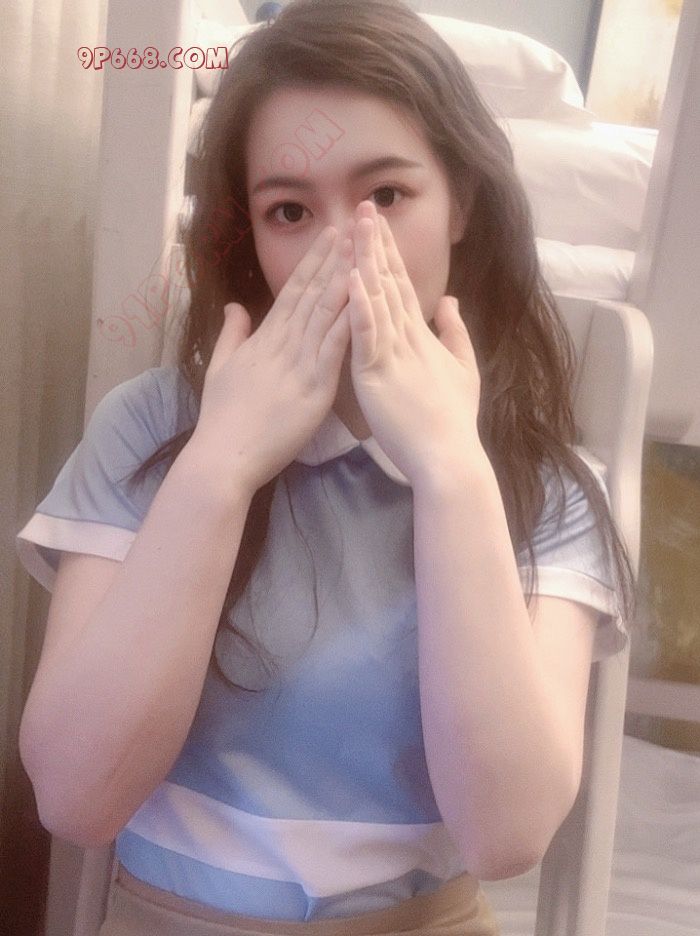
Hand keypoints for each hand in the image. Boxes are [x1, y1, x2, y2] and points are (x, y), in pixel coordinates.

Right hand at [189, 225, 353, 496]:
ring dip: (348, 277)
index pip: (294, 291)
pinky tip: (367, 298)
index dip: (314, 261)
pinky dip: (351, 321)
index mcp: (265, 338)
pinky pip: (336, 348)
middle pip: (315, 292)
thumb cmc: (222, 418)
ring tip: (366, 247)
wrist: (223, 456)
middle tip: (358, 224)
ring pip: (327, 312)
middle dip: (337, 256)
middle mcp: (284, 343)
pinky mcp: (314, 387)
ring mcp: (300, 363)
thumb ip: (231, 334)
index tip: (332, 234)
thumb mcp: (220, 367)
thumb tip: (235, 306)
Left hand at [346, 201, 482, 485]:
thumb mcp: (462, 369)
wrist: (449, 457)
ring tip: (355, 228)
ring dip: (365, 262)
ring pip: (377, 301)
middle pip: (389, 283)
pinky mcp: (378, 375)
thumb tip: (448, 300)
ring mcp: (392, 354)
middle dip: (376, 244)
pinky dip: (359, 307)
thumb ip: (454, 332)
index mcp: (420, 336)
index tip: (377, 223)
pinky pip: (367, 336)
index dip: (388, 253)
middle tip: (363, 206)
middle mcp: (406, 337)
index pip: (401, 285)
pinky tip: (350, 279)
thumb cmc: (453, 419)